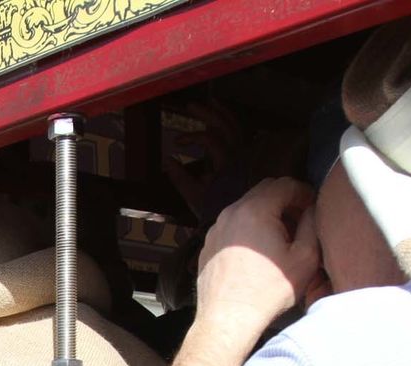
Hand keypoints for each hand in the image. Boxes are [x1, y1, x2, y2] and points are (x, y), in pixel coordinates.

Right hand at [162, 100, 246, 223]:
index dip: (192, 136)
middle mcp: (237, 155)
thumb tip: (167, 160)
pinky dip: (230, 122)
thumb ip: (181, 178)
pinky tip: (220, 115)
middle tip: (189, 105)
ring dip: (221, 112)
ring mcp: (242, 155)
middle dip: (207, 113)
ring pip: (234, 127)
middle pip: (224, 126)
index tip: (177, 142)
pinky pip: (238, 134)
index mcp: (226, 163)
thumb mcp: (194, 196)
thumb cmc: (214, 209)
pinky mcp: (242, 157)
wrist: (236, 219)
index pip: (210, 139)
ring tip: (209, 101)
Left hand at [194, 177, 320, 343]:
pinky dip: (248, 229)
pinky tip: (258, 252)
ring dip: (266, 214)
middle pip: (263, 191)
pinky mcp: (208, 246)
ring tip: (280, 237)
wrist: (228, 320)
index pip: (284, 184)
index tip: (312, 206)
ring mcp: (215, 229)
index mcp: (255, 210)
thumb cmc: (267, 292)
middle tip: (299, 219)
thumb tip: (311, 211)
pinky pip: (232, 227)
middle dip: (284, 200)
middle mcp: (231, 213)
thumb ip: (311, 224)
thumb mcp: (305, 258)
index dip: (303, 192)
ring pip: (245, 208)